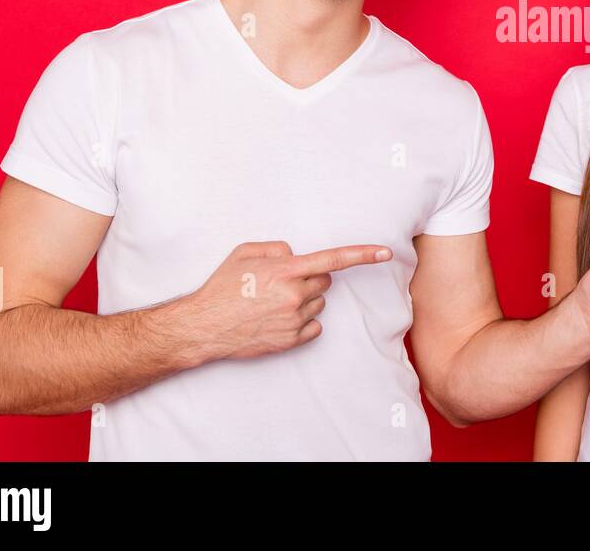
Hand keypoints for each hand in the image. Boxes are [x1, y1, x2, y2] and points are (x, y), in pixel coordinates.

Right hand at [183, 239, 392, 361]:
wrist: (203, 326)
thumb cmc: (221, 287)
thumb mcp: (244, 253)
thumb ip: (276, 248)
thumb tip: (296, 256)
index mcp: (286, 271)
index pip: (334, 259)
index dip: (363, 254)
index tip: (385, 252)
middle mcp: (294, 295)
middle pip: (325, 281)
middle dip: (310, 278)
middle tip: (282, 283)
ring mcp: (294, 320)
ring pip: (318, 303)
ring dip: (304, 300)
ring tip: (272, 303)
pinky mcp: (292, 340)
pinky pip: (314, 326)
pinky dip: (303, 322)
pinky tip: (277, 319)